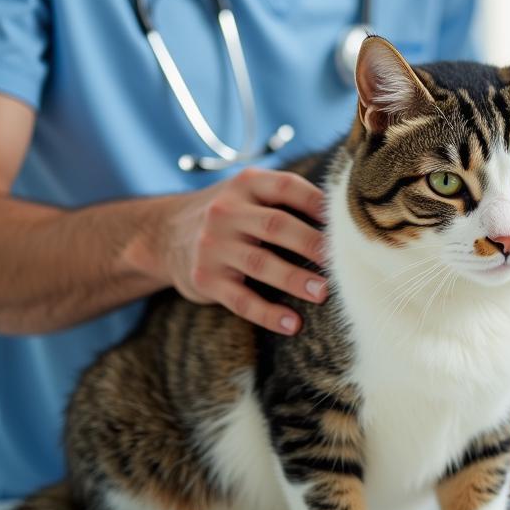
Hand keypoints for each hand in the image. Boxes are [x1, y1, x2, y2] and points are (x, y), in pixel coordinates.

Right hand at [138, 167, 327, 334]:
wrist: (163, 235)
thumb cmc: (230, 215)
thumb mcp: (249, 193)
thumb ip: (287, 197)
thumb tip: (346, 216)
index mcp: (245, 185)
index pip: (286, 187)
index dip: (318, 203)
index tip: (346, 223)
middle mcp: (226, 212)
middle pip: (276, 225)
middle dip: (312, 244)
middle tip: (342, 262)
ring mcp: (213, 246)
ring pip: (260, 263)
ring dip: (295, 280)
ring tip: (324, 293)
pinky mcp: (205, 279)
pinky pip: (241, 300)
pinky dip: (269, 314)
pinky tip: (293, 324)